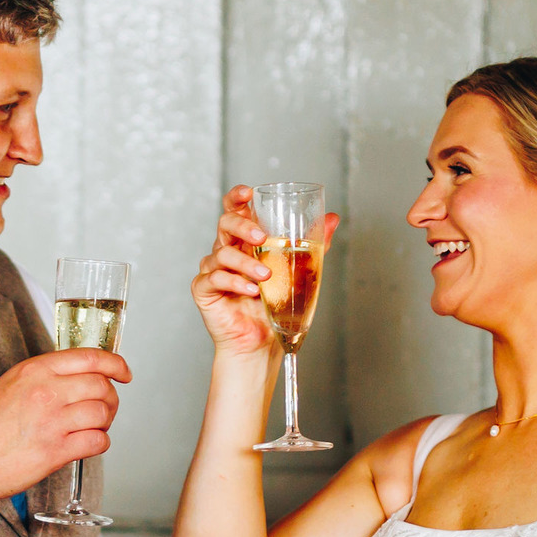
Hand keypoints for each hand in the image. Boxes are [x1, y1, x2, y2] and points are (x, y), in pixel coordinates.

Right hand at [0, 348, 132, 501]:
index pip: (90, 357)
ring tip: (93, 427)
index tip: (123, 372)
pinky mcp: (56, 451)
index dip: (115, 364)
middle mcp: (46, 391)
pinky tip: (88, 444)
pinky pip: (97, 441)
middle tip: (105, 408)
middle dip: (111, 398)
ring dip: (105, 422)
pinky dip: (100, 443)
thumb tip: (77, 376)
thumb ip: (43, 376)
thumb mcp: (9, 384)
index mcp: (35, 370)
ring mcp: (52, 421)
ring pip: (103, 413)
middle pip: (102, 386)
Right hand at [193, 188, 335, 358]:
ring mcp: (212, 270)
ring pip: (221, 253)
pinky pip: (214, 278)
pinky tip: (251, 291)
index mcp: (245, 242)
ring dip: (245, 262)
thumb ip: (312, 244)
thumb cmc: (275, 306)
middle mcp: (226, 251)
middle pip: (224, 224)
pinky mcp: (204, 290)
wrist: (262, 343)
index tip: (248, 193)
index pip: (235, 211)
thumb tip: (332, 219)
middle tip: (262, 236)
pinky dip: (234, 282)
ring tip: (265, 276)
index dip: (237, 198)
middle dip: (243, 226)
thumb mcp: (298, 271)